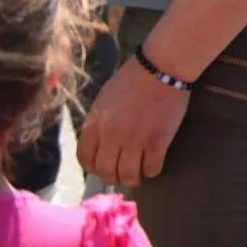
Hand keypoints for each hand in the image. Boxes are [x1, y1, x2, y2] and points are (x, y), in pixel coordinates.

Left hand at [78, 58, 191, 188]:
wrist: (161, 68)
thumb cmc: (132, 79)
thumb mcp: (104, 99)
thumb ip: (99, 123)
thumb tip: (100, 144)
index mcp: (95, 124)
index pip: (85, 159)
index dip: (93, 168)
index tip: (102, 168)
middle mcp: (111, 136)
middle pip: (105, 171)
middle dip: (113, 176)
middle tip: (122, 173)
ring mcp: (135, 140)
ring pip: (128, 175)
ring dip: (132, 178)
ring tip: (138, 174)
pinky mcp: (157, 142)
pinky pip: (152, 168)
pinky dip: (151, 171)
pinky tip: (153, 165)